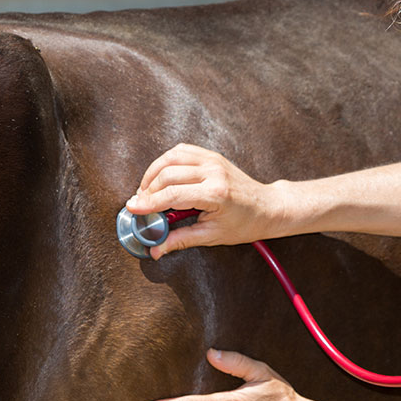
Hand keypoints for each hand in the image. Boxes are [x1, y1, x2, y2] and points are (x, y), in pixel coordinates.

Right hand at [126, 143, 284, 257]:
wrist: (268, 207)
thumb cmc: (245, 224)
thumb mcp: (213, 236)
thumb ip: (182, 240)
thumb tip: (156, 250)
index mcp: (215, 194)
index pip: (172, 195)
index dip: (149, 202)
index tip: (133, 208)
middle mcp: (213, 172)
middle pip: (167, 175)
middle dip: (148, 190)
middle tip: (140, 204)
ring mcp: (213, 160)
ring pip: (170, 158)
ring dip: (153, 173)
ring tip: (147, 191)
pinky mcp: (212, 155)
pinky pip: (181, 151)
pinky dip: (166, 161)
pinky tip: (160, 176)